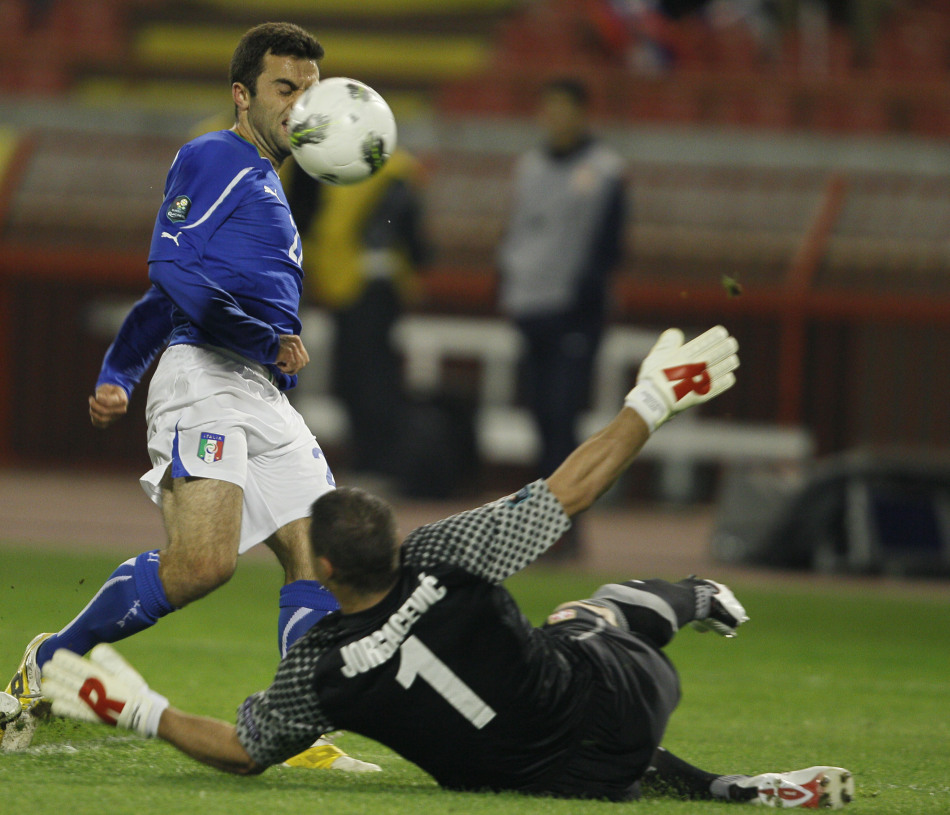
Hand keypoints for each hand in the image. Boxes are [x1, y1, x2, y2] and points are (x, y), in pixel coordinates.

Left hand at [41, 644, 167, 737]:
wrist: (138, 714)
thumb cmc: (133, 689)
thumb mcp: (125, 670)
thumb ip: (110, 659)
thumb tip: (96, 649)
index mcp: (97, 676)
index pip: (73, 665)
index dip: (63, 659)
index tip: (57, 655)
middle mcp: (87, 689)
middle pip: (62, 678)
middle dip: (52, 671)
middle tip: (48, 667)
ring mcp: (83, 703)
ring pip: (58, 693)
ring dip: (51, 687)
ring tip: (48, 683)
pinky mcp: (83, 715)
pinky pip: (63, 709)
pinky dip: (57, 704)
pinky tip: (57, 701)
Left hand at [89, 384, 128, 428]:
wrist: (115, 395)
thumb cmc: (110, 390)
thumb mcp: (108, 387)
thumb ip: (103, 392)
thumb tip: (97, 399)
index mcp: (123, 400)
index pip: (107, 403)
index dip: (98, 399)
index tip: (96, 395)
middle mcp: (121, 411)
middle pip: (104, 412)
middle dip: (93, 405)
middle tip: (91, 399)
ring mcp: (116, 417)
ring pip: (101, 419)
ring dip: (93, 412)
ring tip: (92, 406)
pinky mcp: (110, 422)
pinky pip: (99, 424)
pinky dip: (94, 419)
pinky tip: (94, 411)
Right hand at [274, 334, 309, 375]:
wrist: (262, 345)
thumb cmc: (271, 348)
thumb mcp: (285, 347)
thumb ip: (293, 353)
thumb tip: (298, 367)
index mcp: (296, 340)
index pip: (305, 357)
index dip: (299, 365)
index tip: (290, 367)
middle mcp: (296, 343)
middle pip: (303, 362)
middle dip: (295, 369)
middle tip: (285, 370)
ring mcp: (293, 347)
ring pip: (298, 365)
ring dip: (289, 370)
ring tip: (281, 368)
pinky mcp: (289, 352)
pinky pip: (291, 366)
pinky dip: (285, 369)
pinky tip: (278, 365)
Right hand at [624, 325, 738, 432]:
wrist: (653, 403)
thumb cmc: (651, 380)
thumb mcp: (655, 357)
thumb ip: (667, 343)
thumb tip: (676, 332)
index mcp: (684, 356)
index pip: (703, 343)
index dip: (714, 337)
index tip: (722, 333)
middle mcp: (695, 368)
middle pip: (715, 355)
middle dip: (725, 348)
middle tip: (732, 344)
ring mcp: (699, 382)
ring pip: (718, 370)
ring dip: (727, 364)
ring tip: (734, 360)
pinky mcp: (700, 396)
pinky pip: (716, 388)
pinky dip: (724, 382)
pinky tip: (730, 378)